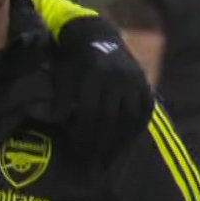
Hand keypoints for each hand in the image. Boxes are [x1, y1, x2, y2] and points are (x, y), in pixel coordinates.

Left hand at [54, 16, 153, 159]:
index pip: (89, 112)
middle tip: (91, 164)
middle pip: (109, 118)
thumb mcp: (62, 72)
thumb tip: (55, 119)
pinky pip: (143, 112)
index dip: (83, 134)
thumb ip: (61, 96)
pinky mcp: (144, 83)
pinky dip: (135, 130)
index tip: (77, 152)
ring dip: (118, 142)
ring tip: (107, 160)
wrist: (96, 35)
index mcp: (93, 72)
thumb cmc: (72, 58)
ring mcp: (133, 80)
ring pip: (128, 118)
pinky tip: (125, 145)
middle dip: (99, 143)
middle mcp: (117, 77)